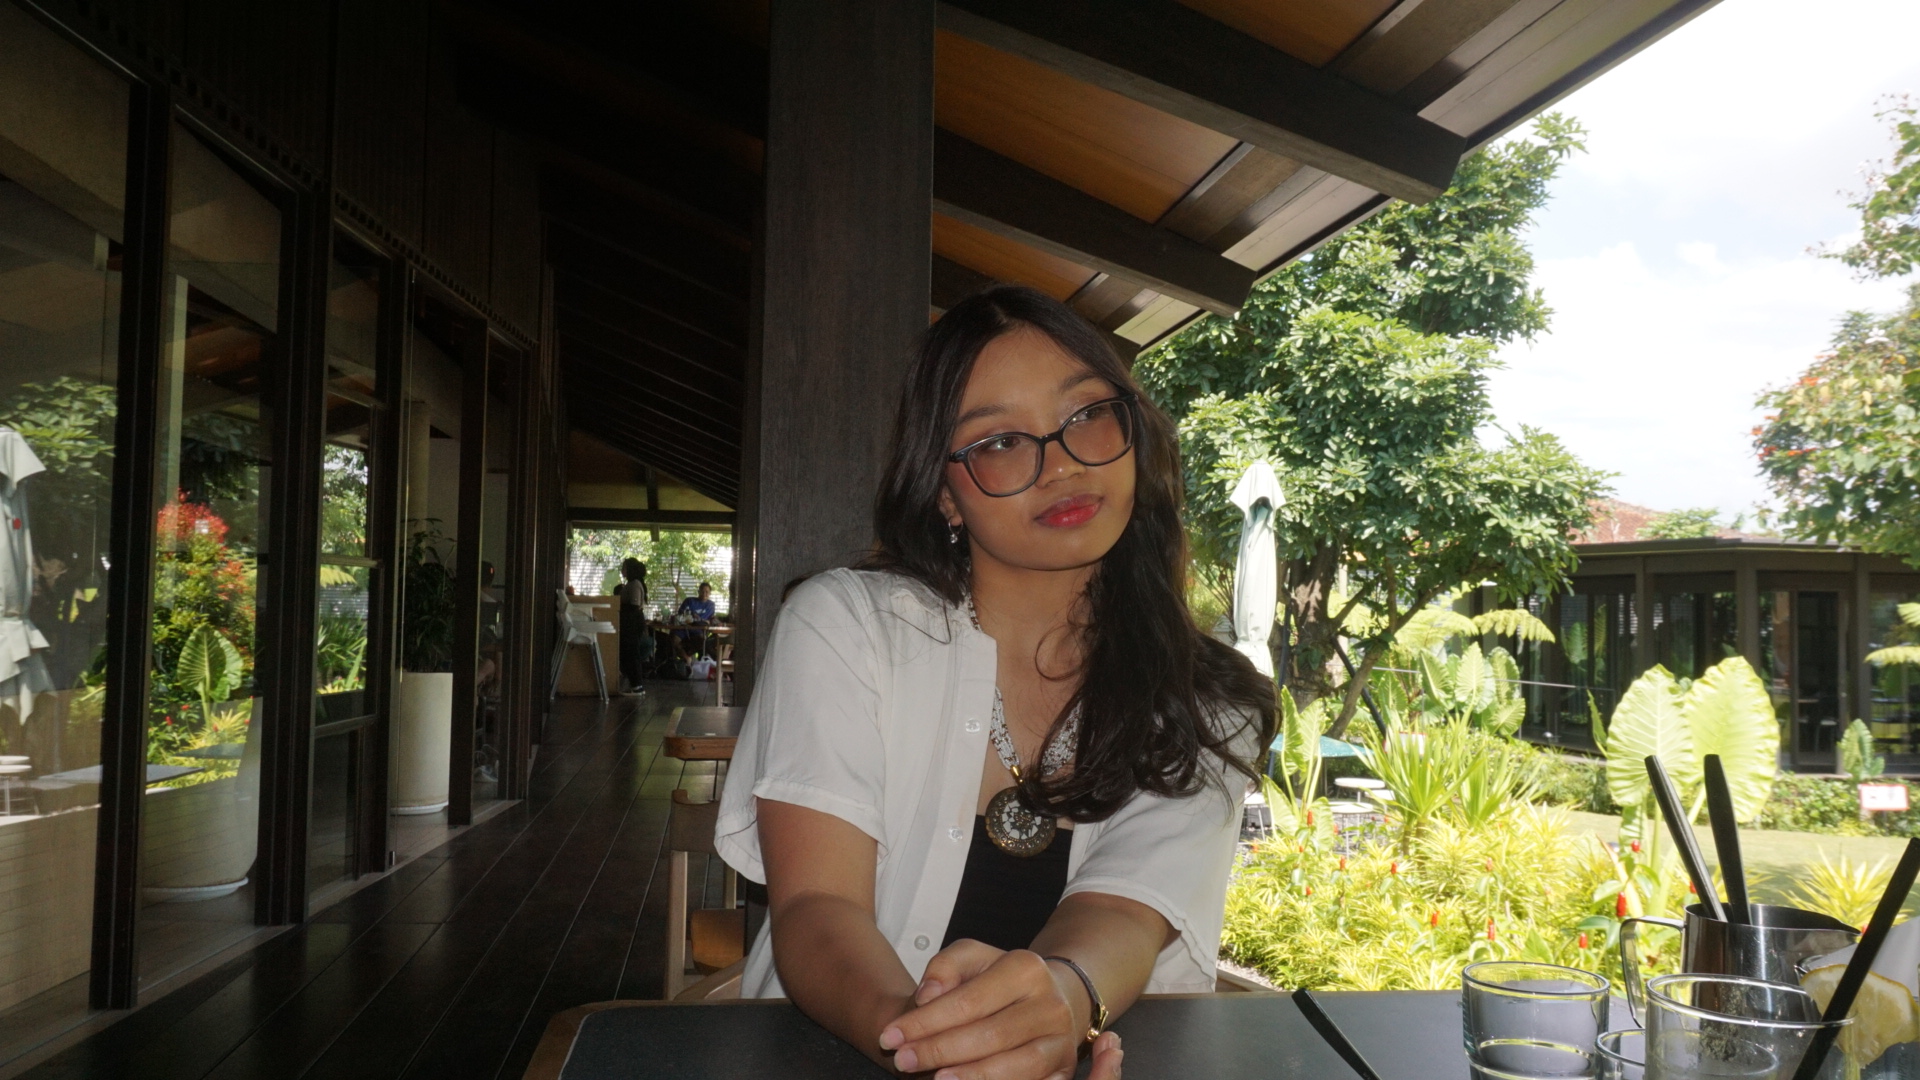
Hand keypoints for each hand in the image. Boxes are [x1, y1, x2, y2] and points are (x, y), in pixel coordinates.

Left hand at [878, 941, 1097, 1079]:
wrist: (1055, 998)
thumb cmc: (1001, 981)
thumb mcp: (972, 959)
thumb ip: (945, 967)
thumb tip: (928, 995)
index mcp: (1026, 968)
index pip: (967, 1001)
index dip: (925, 1022)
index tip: (890, 1036)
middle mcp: (1050, 1004)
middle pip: (990, 1036)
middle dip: (939, 1052)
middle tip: (902, 1061)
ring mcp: (1061, 1041)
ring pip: (1016, 1068)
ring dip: (971, 1078)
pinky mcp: (1063, 1070)